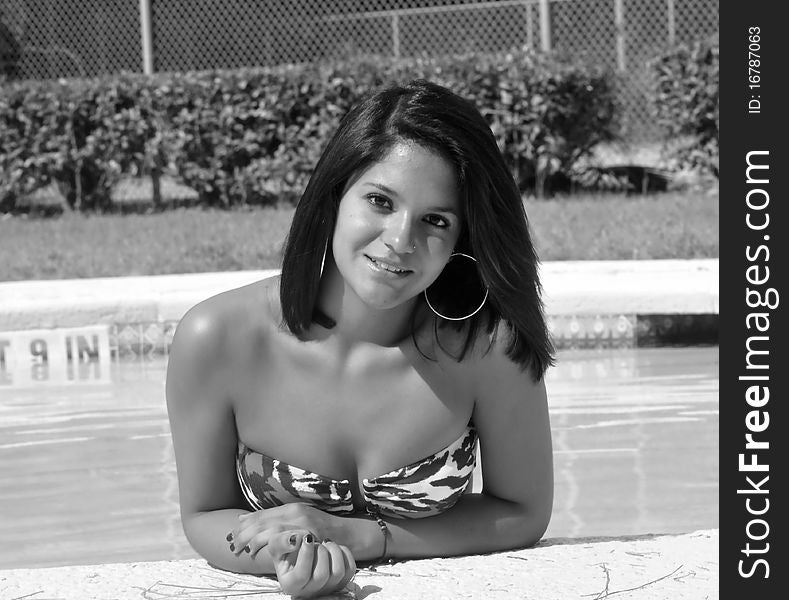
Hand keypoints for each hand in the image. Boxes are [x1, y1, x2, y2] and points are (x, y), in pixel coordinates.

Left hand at [229, 503, 346, 557]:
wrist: (351, 534)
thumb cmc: (325, 530)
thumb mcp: (303, 520)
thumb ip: (282, 521)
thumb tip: (256, 522)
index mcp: (292, 508)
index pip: (263, 514)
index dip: (246, 523)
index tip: (233, 532)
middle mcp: (296, 512)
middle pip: (264, 520)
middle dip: (245, 532)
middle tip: (233, 544)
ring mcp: (302, 523)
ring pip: (270, 528)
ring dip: (253, 539)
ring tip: (243, 550)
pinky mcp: (309, 534)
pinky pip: (284, 537)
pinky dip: (268, 544)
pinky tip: (259, 551)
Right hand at [267, 530, 355, 597]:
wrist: (299, 548)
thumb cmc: (287, 547)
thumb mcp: (277, 542)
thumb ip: (281, 542)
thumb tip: (296, 541)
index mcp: (290, 584)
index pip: (301, 575)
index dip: (307, 554)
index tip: (307, 538)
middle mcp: (308, 591)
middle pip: (322, 575)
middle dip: (321, 552)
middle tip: (315, 542)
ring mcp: (326, 588)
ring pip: (338, 573)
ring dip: (334, 551)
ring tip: (325, 543)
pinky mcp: (340, 581)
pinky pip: (350, 569)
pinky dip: (344, 553)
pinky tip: (333, 548)